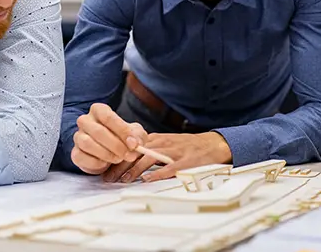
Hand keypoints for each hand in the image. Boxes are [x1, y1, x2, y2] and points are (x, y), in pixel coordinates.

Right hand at [71, 103, 148, 174]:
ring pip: (88, 144)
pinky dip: (96, 163)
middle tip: (129, 155)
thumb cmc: (122, 138)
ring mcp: (78, 136)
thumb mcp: (134, 134)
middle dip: (116, 145)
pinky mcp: (75, 153)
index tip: (134, 144)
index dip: (122, 131)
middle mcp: (85, 121)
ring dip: (107, 154)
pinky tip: (106, 163)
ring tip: (119, 159)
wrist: (112, 153)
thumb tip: (135, 143)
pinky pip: (82, 157)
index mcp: (99, 110)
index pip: (108, 117)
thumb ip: (137, 136)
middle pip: (98, 131)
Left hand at [101, 132, 231, 183]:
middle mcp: (163, 143)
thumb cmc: (189, 147)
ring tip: (123, 181)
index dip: (117, 157)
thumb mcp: (167, 144)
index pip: (132, 146)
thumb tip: (129, 161)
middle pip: (136, 152)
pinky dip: (157, 174)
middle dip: (120, 165)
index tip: (106, 168)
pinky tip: (147, 180)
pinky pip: (169, 168)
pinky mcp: (185, 161)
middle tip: (108, 178)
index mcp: (157, 139)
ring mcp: (174, 152)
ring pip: (149, 158)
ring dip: (133, 170)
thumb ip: (150, 150)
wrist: (214, 144)